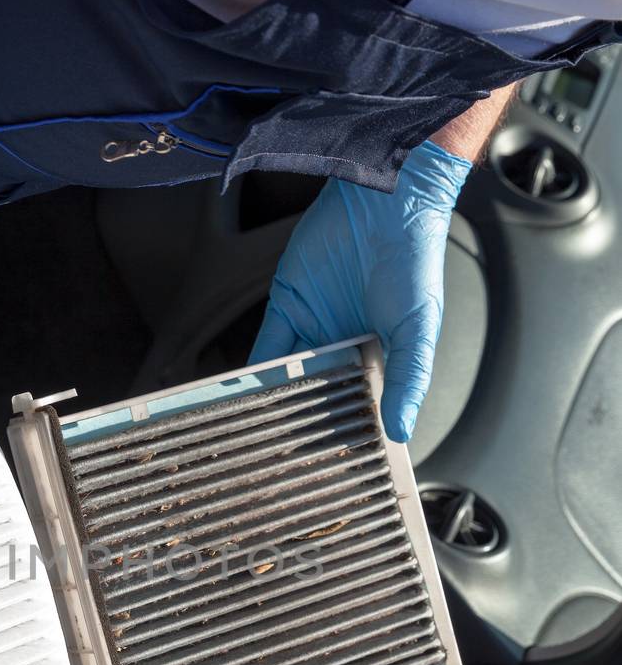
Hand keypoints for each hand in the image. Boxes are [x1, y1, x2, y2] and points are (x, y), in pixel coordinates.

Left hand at [249, 140, 471, 442]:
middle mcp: (343, 346)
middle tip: (286, 459)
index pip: (358, 403)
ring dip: (274, 400)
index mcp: (378, 356)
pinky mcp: (288, 306)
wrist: (386, 201)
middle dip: (302, 422)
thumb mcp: (418, 328)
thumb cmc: (415, 260)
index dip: (347, 430)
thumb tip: (401, 428)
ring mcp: (313, 327)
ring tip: (261, 436)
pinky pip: (267, 347)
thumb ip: (407, 378)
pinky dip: (256, 371)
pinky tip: (246, 396)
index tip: (334, 464)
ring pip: (288, 375)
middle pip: (317, 393)